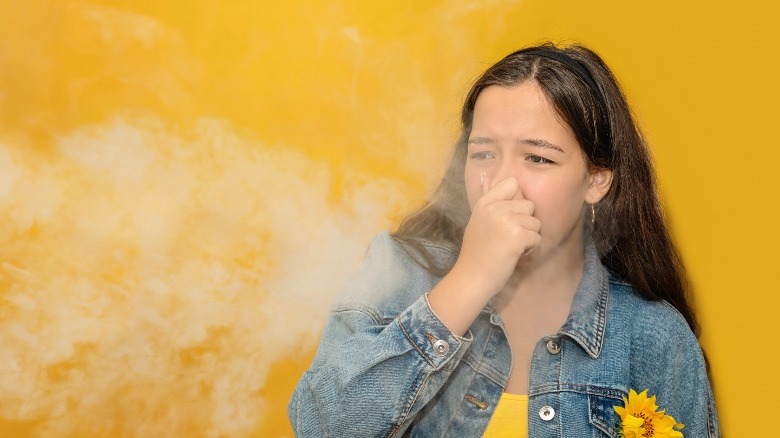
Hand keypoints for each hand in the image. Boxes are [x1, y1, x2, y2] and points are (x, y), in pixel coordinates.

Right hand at [452, 174, 540, 298]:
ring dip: (528, 237)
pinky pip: (536, 237)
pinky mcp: (516, 236)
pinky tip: (514, 255)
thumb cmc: (476, 252)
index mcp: (485, 202)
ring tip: (510, 247)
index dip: (517, 200)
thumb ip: (487, 198)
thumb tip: (486, 175)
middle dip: (525, 223)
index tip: (508, 217)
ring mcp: (506, 221)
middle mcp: (494, 208)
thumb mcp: (478, 220)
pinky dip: (530, 249)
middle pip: (528, 205)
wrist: (471, 278)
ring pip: (535, 222)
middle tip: (507, 237)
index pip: (512, 183)